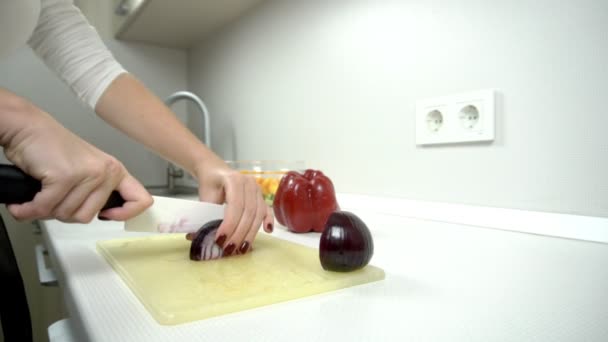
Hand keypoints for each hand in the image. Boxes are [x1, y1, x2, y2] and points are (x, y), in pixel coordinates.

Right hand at [0, 91, 151, 222]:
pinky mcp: (65, 177)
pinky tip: (25, 204)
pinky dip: (30, 209)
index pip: (140, 200)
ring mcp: (88, 174)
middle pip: (88, 217)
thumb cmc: (52, 150)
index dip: (126, 214)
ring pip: (67, 215)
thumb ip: (97, 192)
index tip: (107, 216)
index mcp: (115, 171)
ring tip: (41, 194)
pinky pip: (46, 208)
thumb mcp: (86, 170)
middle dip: (65, 213)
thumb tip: (104, 216)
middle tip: (54, 198)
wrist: (29, 129)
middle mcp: (106, 172)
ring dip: (47, 209)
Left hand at [190, 158, 273, 254]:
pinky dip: (267, 221)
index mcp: (234, 180)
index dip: (230, 224)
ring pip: (258, 214)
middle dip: (240, 233)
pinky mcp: (260, 196)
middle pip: (249, 212)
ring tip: (241, 249)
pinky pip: (266, 210)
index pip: (235, 205)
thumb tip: (196, 237)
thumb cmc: (210, 184)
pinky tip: (268, 231)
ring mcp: (257, 189)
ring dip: (250, 233)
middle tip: (229, 249)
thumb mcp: (204, 196)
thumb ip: (204, 215)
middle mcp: (249, 183)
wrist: (215, 171)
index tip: (220, 240)